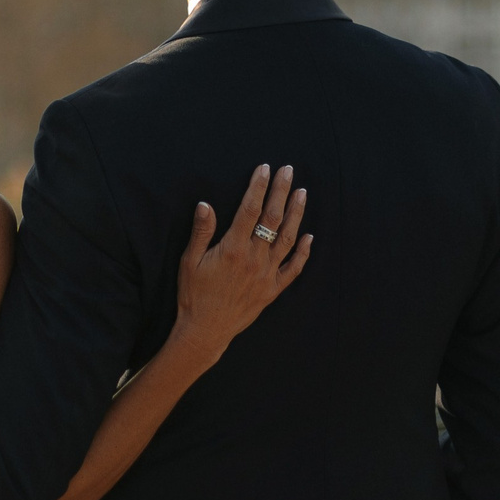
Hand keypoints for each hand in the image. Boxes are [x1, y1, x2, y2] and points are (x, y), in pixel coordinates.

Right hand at [174, 164, 311, 365]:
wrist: (205, 330)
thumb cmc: (194, 294)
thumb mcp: (189, 261)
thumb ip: (201, 232)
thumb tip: (205, 204)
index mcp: (232, 249)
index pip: (249, 210)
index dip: (258, 187)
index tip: (265, 168)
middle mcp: (254, 259)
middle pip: (272, 218)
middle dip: (281, 191)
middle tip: (288, 170)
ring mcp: (266, 274)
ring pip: (288, 239)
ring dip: (296, 214)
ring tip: (302, 192)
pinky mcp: (272, 290)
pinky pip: (293, 269)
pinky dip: (304, 253)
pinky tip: (310, 236)